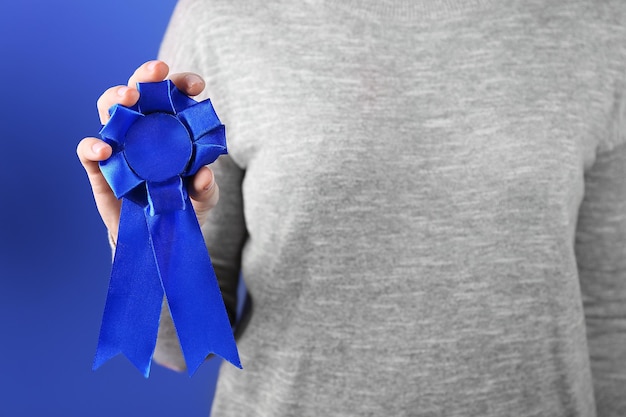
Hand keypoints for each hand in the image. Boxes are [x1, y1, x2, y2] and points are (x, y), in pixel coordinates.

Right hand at [77, 60, 219, 243]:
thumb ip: (206, 188)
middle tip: (158, 71)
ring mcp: (120, 147)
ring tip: (128, 97)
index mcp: (170, 128)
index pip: (173, 97)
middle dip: (146, 77)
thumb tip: (204, 175)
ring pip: (109, 110)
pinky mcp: (100, 169)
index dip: (182, 85)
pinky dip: (92, 146)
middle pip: (138, 93)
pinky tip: (105, 150)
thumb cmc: (183, 207)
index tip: (196, 86)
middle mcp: (142, 131)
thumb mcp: (203, 199)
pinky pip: (88, 151)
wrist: (159, 238)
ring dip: (116, 96)